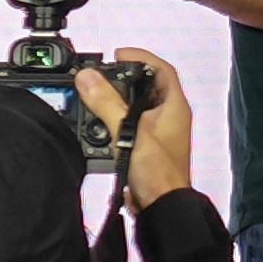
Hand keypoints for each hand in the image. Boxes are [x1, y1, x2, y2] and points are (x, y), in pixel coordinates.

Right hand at [82, 49, 195, 206]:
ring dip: (117, 101)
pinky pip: (130, 126)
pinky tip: (100, 124)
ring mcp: (158, 133)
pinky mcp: (146, 148)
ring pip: (136, 106)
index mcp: (174, 107)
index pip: (162, 69)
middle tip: (102, 75)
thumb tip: (89, 77)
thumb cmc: (158, 172)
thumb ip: (107, 104)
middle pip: (147, 86)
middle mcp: (169, 117)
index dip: (142, 57)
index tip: (119, 54)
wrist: (161, 207)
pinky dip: (115, 121)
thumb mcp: (129, 132)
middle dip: (124, 78)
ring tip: (96, 96)